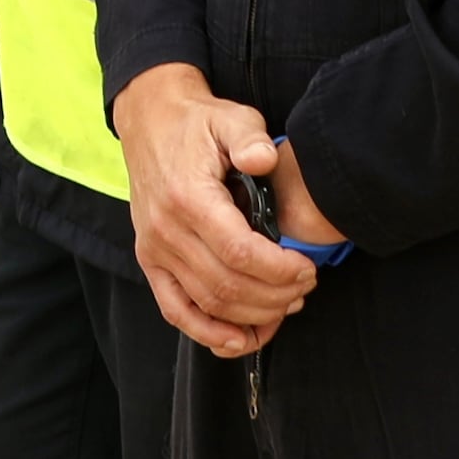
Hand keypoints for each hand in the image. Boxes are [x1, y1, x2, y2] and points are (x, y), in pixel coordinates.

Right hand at [119, 62, 326, 356]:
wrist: (150, 122)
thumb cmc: (198, 124)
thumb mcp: (230, 118)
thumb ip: (249, 138)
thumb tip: (263, 159)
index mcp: (188, 198)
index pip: (239, 253)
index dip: (280, 270)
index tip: (308, 269)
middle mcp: (166, 230)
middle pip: (226, 286)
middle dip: (275, 296)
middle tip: (305, 287)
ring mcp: (154, 250)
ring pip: (207, 304)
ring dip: (252, 315)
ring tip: (286, 305)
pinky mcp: (150, 261)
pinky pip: (176, 310)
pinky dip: (208, 333)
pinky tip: (240, 340)